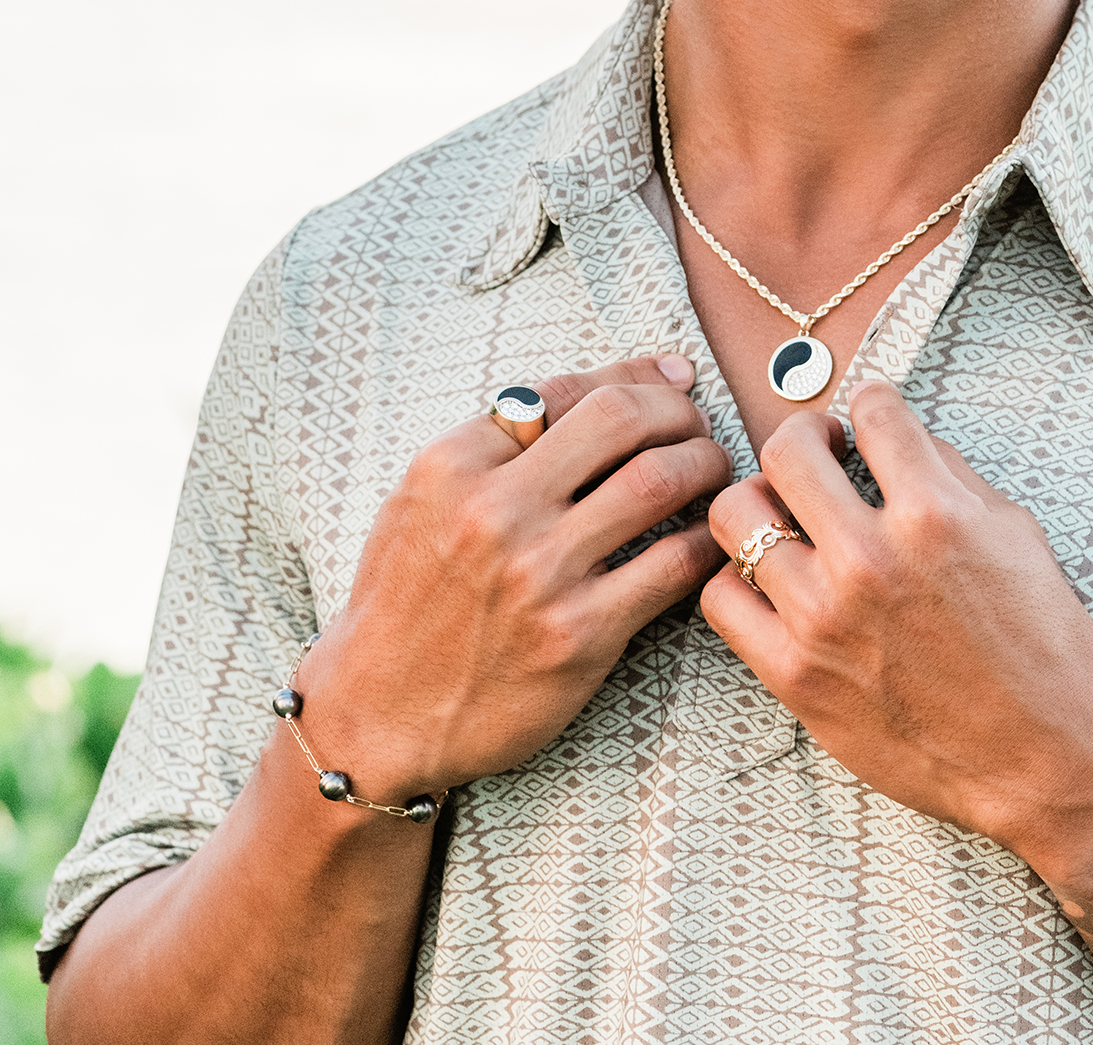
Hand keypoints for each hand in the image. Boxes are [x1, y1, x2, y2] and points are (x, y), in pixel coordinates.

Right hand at [297, 355, 729, 799]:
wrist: (379, 715)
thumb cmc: (409, 599)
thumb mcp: (424, 499)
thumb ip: (499, 441)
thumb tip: (612, 385)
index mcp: (453, 464)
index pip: (568, 389)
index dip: (635, 376)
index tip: (671, 380)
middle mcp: (494, 509)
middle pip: (622, 418)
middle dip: (678, 411)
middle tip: (698, 425)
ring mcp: (539, 573)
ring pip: (659, 480)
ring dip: (705, 464)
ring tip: (713, 470)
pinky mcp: (579, 635)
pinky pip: (673, 565)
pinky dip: (706, 541)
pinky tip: (709, 539)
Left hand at [700, 380, 1092, 871]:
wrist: (1045, 760)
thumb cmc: (1041, 647)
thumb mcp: (1014, 534)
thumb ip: (949, 475)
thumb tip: (896, 439)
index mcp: (932, 514)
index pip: (872, 410)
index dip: (873, 405)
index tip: (869, 420)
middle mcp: (870, 558)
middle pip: (786, 448)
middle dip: (805, 434)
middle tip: (821, 451)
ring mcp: (824, 618)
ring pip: (735, 516)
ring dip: (764, 501)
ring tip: (788, 515)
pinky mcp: (795, 675)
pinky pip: (721, 599)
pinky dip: (739, 577)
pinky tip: (772, 578)